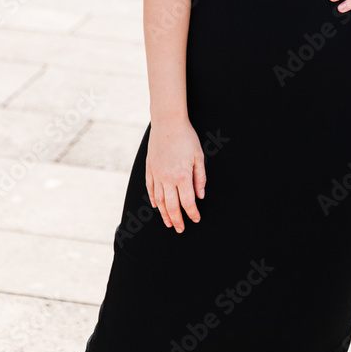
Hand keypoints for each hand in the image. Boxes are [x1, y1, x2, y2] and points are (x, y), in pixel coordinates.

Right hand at [145, 118, 206, 232]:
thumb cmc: (186, 137)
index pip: (188, 202)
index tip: (196, 219)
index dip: (192, 213)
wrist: (168, 122)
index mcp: (182, 176)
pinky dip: (153, 199)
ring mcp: (156, 174)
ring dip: (164, 214)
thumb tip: (200, 196)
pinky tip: (156, 206)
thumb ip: (200, 178)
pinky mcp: (149, 168)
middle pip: (172, 206)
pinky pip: (150, 188)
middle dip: (177, 219)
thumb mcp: (199, 156)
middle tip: (180, 229)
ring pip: (159, 200)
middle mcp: (167, 178)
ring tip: (169, 223)